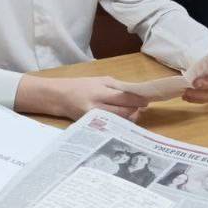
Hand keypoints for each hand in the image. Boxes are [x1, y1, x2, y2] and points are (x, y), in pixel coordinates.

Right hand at [22, 76, 150, 120]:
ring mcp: (94, 118)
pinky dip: (119, 123)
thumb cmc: (82, 85)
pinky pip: (110, 126)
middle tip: (142, 107)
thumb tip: (137, 93)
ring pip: (119, 121)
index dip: (138, 100)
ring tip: (134, 112)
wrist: (60, 97)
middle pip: (124, 112)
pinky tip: (123, 119)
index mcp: (100, 92)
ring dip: (129, 117)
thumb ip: (118, 87)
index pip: (124, 97)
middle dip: (136, 110)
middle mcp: (97, 107)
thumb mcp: (100, 80)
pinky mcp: (92, 126)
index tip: (148, 100)